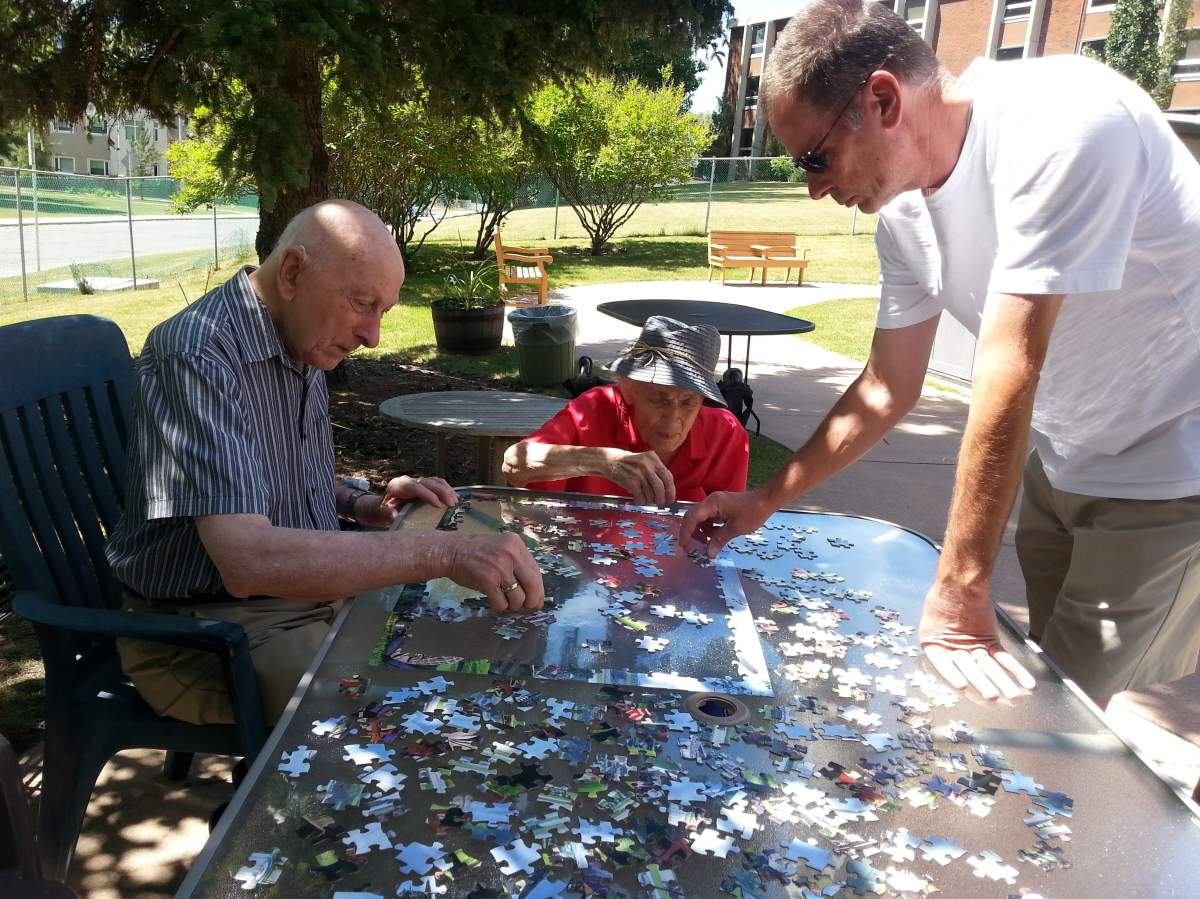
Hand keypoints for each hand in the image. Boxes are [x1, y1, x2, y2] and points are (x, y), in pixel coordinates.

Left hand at [360, 476, 458, 527]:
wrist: (382, 507)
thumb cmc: (382, 511)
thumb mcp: (382, 513)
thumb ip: (387, 514)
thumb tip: (394, 515)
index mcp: (398, 485)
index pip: (416, 487)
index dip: (429, 495)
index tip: (439, 505)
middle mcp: (409, 480)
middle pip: (428, 482)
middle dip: (442, 492)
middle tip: (452, 504)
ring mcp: (417, 481)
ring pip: (435, 481)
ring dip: (447, 490)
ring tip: (455, 501)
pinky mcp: (424, 485)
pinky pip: (437, 484)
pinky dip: (447, 489)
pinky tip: (455, 498)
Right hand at [444, 532, 544, 612]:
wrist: (450, 551)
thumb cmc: (475, 552)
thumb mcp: (501, 547)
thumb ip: (517, 562)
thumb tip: (533, 588)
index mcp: (517, 544)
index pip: (536, 571)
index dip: (538, 589)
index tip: (536, 599)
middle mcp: (512, 554)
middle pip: (533, 585)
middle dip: (532, 601)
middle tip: (526, 608)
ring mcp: (500, 568)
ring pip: (518, 598)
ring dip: (513, 606)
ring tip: (505, 603)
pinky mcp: (488, 581)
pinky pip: (502, 603)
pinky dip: (499, 608)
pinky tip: (494, 604)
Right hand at [603, 449, 675, 505]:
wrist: (609, 461)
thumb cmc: (628, 464)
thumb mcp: (644, 461)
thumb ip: (655, 472)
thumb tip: (666, 491)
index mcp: (653, 458)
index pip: (667, 476)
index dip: (671, 490)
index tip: (671, 499)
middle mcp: (647, 464)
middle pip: (660, 487)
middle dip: (661, 498)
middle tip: (660, 503)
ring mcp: (639, 473)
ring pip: (651, 494)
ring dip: (650, 501)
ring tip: (646, 500)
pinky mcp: (631, 481)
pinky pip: (641, 497)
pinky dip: (641, 501)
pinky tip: (639, 500)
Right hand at [678, 489, 775, 557]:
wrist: (766, 501)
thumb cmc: (753, 512)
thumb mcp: (736, 528)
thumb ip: (719, 540)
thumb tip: (708, 554)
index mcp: (712, 503)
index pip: (692, 517)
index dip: (686, 532)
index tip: (683, 546)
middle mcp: (710, 502)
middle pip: (693, 517)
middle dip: (689, 533)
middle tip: (688, 549)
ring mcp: (715, 504)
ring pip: (700, 519)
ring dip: (698, 532)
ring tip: (701, 547)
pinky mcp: (720, 508)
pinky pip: (708, 519)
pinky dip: (707, 530)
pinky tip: (710, 540)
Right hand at [919, 584, 1035, 699]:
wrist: (961, 583)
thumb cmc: (943, 599)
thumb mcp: (933, 618)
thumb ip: (938, 635)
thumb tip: (940, 647)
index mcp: (936, 647)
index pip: (946, 666)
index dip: (953, 675)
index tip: (961, 686)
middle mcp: (956, 652)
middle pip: (970, 669)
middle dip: (982, 683)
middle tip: (992, 696)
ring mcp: (975, 648)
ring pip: (989, 667)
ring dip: (1001, 681)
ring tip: (1012, 695)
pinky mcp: (991, 643)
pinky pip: (1003, 658)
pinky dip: (1015, 670)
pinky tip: (1026, 682)